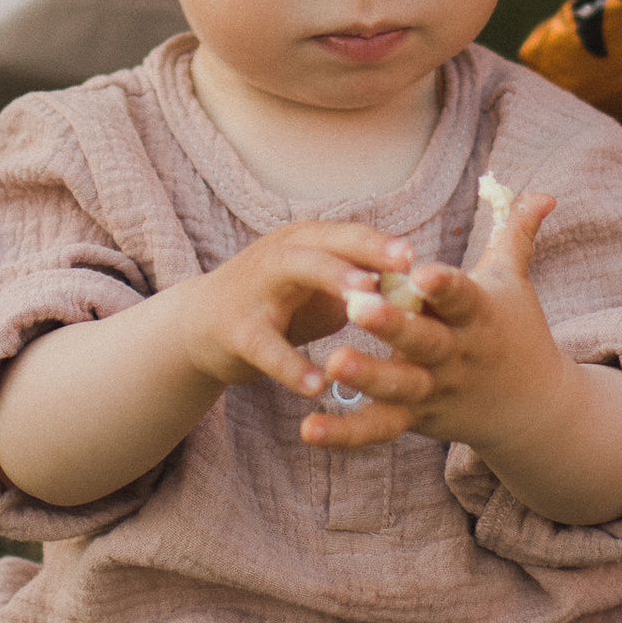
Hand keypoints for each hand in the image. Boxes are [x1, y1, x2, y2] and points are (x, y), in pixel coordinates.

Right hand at [174, 221, 424, 405]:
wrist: (200, 326)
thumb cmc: (277, 303)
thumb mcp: (319, 288)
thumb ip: (362, 285)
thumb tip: (422, 290)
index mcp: (304, 242)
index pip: (347, 235)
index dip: (381, 243)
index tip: (417, 255)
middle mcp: (279, 255)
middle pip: (323, 244)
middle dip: (362, 252)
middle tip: (402, 265)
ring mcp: (254, 288)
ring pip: (293, 273)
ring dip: (330, 282)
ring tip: (363, 304)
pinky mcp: (236, 330)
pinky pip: (266, 347)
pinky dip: (292, 367)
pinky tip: (318, 388)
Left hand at [301, 196, 565, 457]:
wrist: (533, 410)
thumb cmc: (514, 330)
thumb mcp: (514, 282)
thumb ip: (516, 233)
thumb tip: (544, 191)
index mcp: (477, 316)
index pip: (461, 297)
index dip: (443, 286)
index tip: (421, 272)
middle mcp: (455, 355)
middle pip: (424, 342)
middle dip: (392, 326)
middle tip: (357, 307)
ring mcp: (434, 390)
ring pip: (399, 386)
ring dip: (367, 377)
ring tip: (331, 362)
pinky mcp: (415, 420)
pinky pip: (378, 428)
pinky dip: (344, 433)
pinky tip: (309, 428)